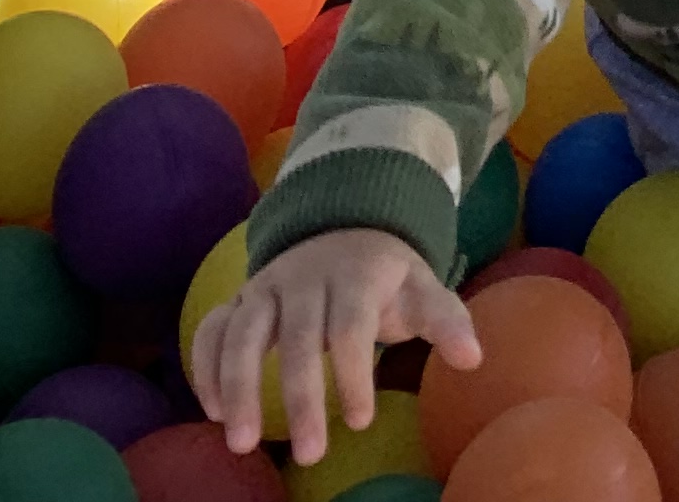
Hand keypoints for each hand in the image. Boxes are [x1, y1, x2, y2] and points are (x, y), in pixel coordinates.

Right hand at [188, 227, 483, 468]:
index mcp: (354, 275)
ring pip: (242, 332)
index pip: (350, 325)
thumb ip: (446, 321)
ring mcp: (266, 287)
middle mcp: (304, 278)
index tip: (361, 420)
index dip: (353, 373)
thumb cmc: (385, 277)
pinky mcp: (239, 299)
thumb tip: (473, 359)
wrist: (345, 223)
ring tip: (240, 443)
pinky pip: (211, 328)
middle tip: (309, 454)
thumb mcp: (421, 289)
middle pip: (296, 337)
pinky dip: (204, 366)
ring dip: (237, 385)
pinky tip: (212, 412)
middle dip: (300, 397)